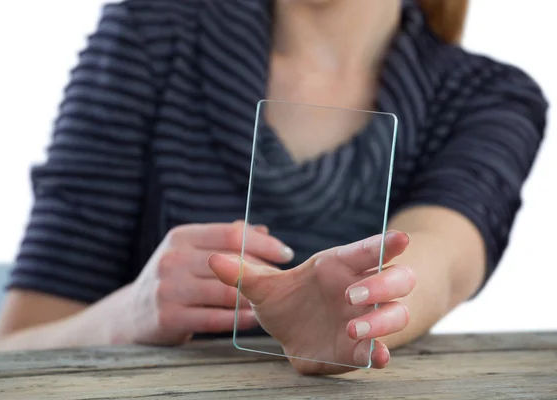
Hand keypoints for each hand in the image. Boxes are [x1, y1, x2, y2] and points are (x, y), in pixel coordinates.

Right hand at [119, 221, 294, 345]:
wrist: (132, 315)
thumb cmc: (174, 279)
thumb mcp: (191, 253)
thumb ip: (225, 241)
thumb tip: (263, 230)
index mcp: (181, 237)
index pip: (230, 234)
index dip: (263, 243)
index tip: (286, 253)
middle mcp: (172, 259)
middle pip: (231, 262)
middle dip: (263, 272)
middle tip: (284, 281)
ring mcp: (168, 289)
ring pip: (225, 292)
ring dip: (254, 298)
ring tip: (273, 301)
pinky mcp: (168, 318)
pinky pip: (214, 319)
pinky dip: (239, 320)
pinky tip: (255, 319)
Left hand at [208, 230, 415, 374]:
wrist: (294, 332)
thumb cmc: (286, 301)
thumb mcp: (261, 289)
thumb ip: (241, 274)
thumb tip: (213, 259)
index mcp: (339, 266)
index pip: (367, 251)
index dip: (384, 244)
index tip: (400, 239)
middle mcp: (361, 290)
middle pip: (396, 279)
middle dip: (383, 283)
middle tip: (353, 293)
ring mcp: (366, 319)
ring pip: (396, 313)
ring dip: (382, 319)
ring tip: (353, 327)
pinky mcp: (361, 348)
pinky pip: (381, 349)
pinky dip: (382, 353)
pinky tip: (378, 357)